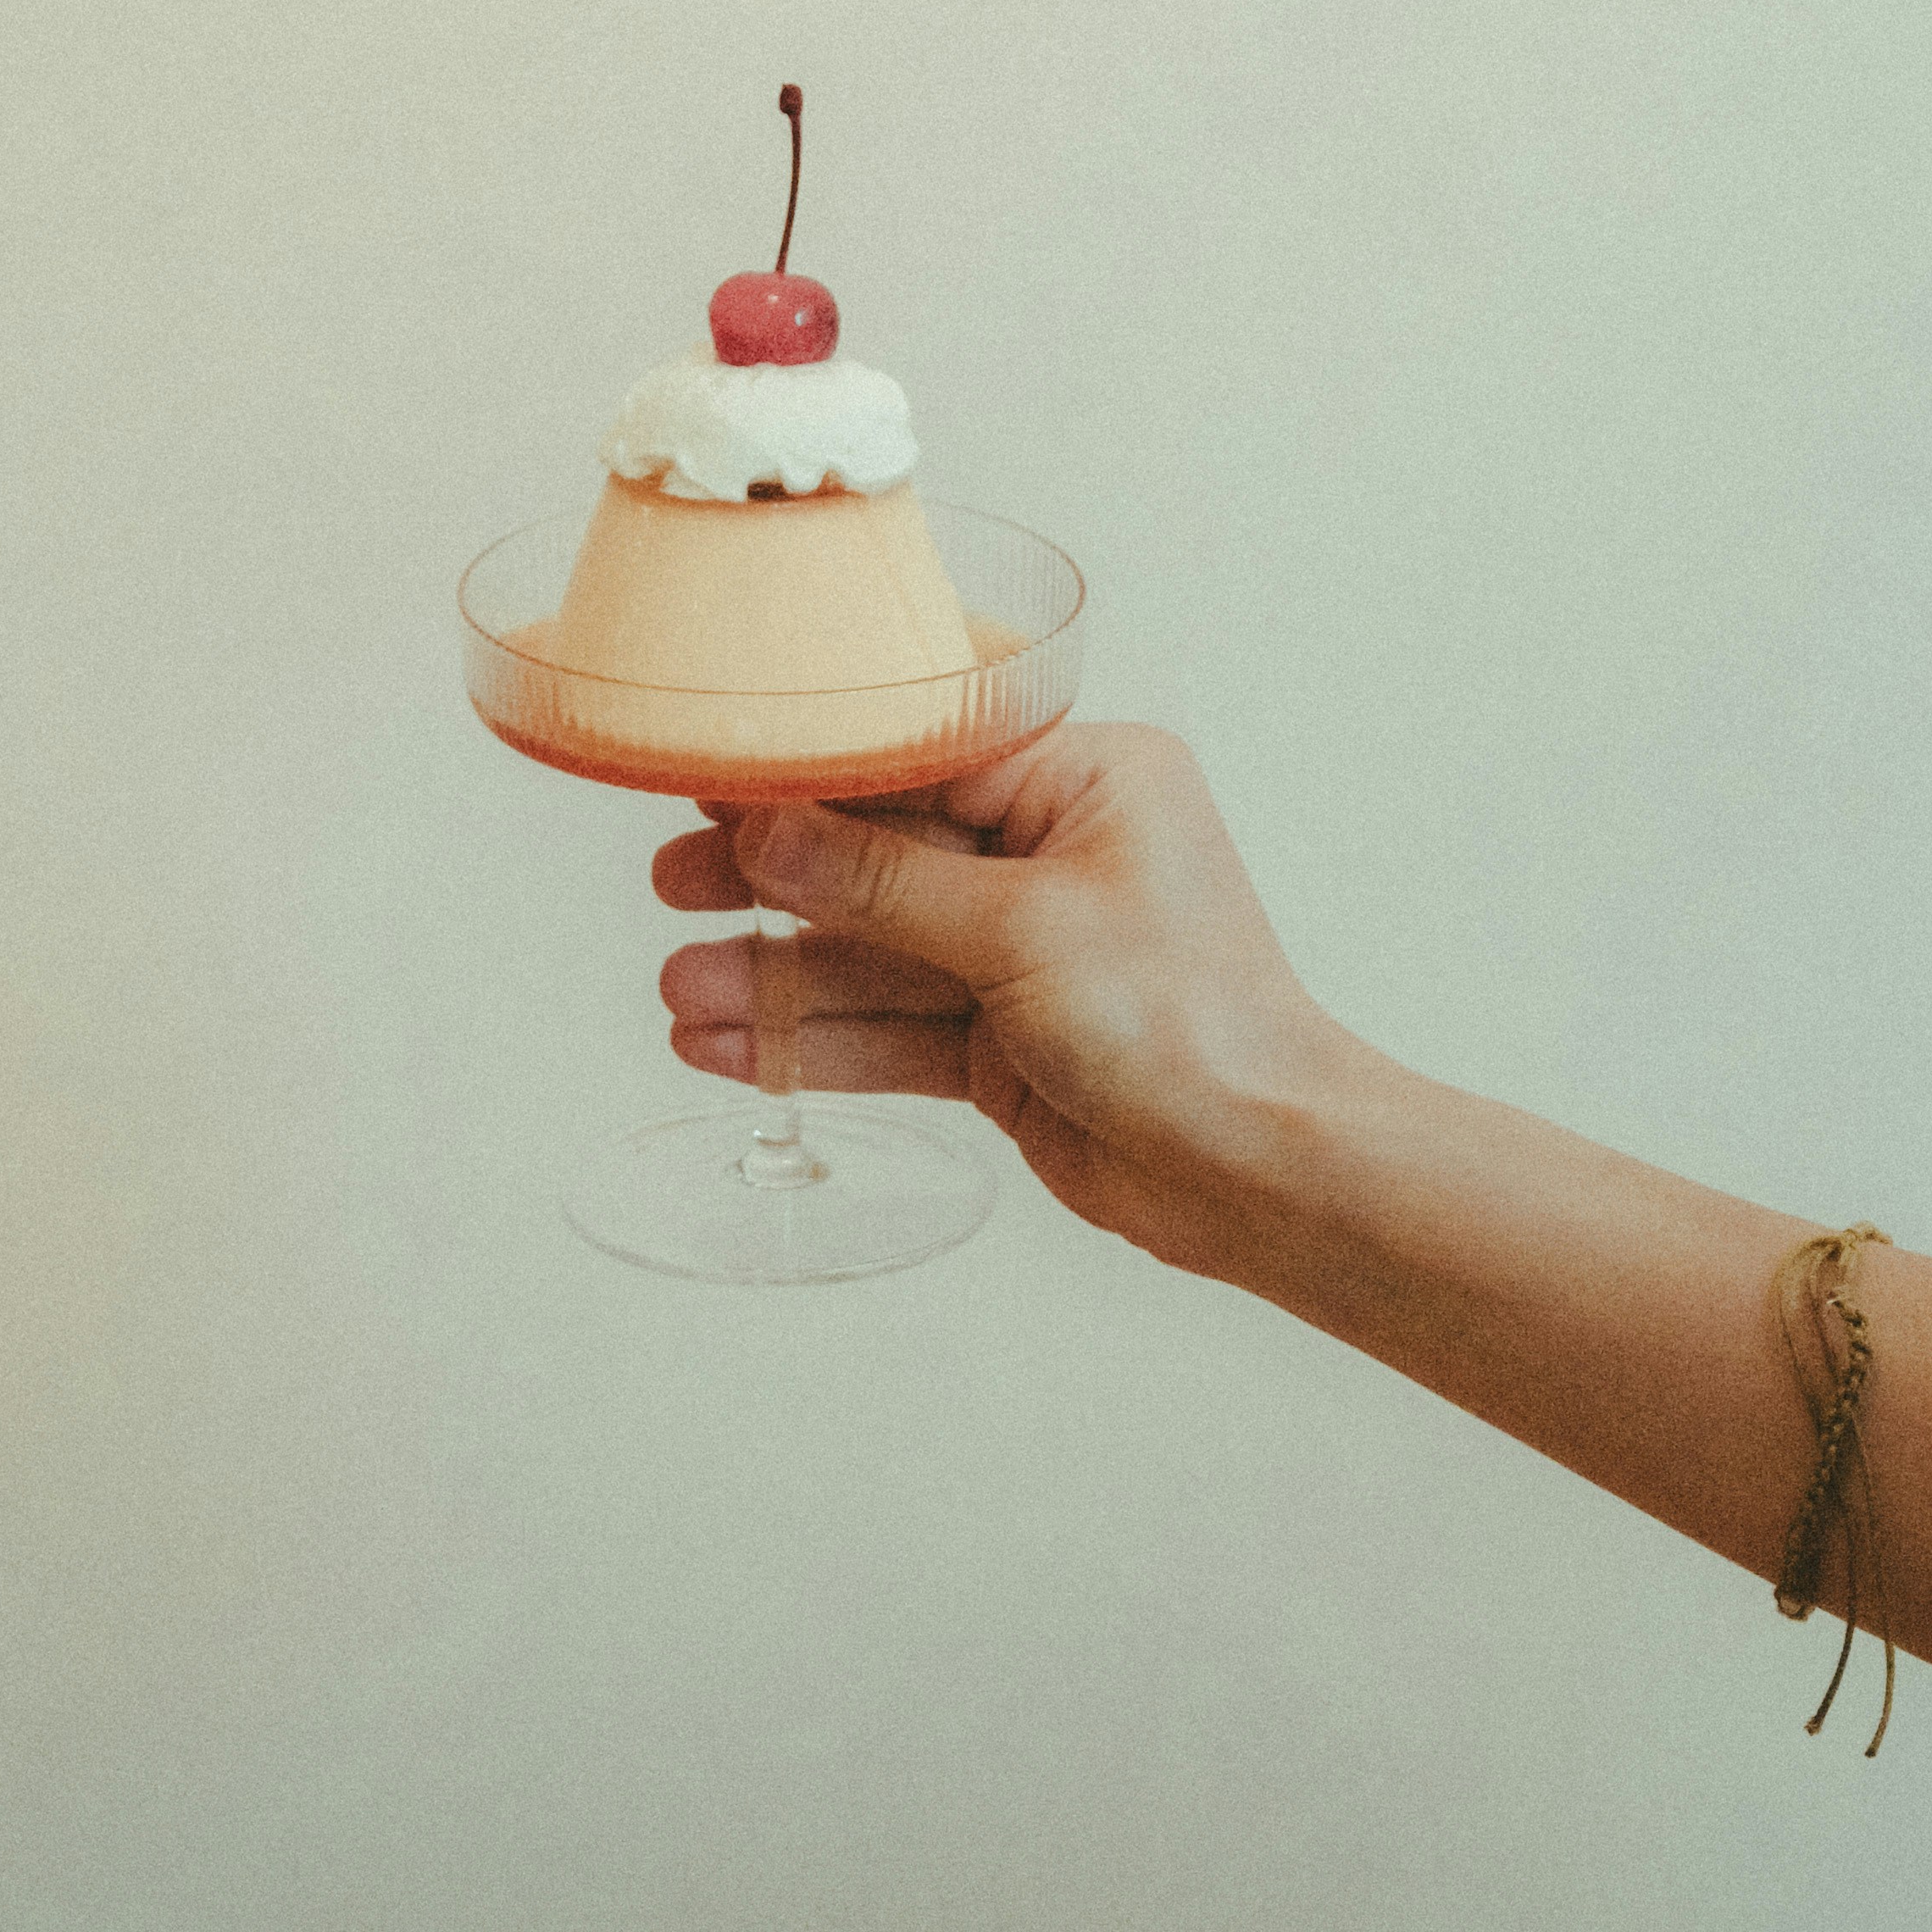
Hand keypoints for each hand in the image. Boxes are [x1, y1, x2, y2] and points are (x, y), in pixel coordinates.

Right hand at [654, 722, 1347, 1270]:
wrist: (1260, 1172)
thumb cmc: (1189, 1022)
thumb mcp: (1023, 929)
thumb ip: (883, 882)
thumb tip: (766, 830)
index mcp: (1086, 783)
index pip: (921, 758)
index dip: (812, 775)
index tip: (713, 779)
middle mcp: (1054, 856)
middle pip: (882, 856)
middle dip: (775, 880)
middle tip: (672, 882)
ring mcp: (1026, 953)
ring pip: (874, 954)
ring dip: (778, 977)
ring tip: (679, 994)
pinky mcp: (1005, 1043)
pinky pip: (891, 1029)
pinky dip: (815, 1040)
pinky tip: (728, 1048)